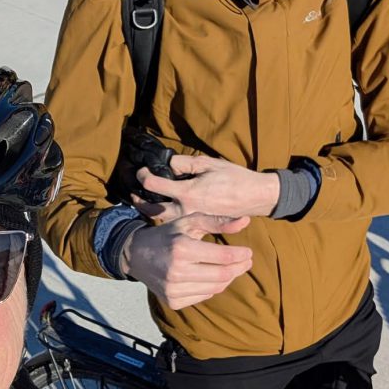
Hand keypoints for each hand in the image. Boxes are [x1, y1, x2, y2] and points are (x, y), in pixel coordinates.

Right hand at [122, 212, 252, 309]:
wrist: (136, 255)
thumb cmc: (167, 235)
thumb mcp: (189, 222)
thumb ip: (217, 222)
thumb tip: (246, 222)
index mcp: (182, 248)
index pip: (224, 257)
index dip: (241, 255)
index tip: (248, 252)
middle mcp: (177, 271)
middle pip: (223, 275)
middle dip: (239, 268)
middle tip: (246, 262)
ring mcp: (173, 289)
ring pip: (215, 288)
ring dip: (227, 278)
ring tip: (231, 268)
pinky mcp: (172, 301)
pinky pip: (203, 296)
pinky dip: (212, 287)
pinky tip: (210, 277)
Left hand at [132, 155, 279, 221]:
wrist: (254, 197)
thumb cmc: (233, 177)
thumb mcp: (208, 163)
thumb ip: (184, 163)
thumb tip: (167, 165)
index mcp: (187, 193)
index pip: (154, 185)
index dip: (144, 176)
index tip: (142, 171)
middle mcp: (186, 209)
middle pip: (152, 209)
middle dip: (140, 201)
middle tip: (133, 194)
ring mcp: (192, 220)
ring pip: (163, 219)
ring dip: (150, 211)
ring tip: (143, 203)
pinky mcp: (199, 225)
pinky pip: (176, 222)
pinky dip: (165, 217)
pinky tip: (163, 210)